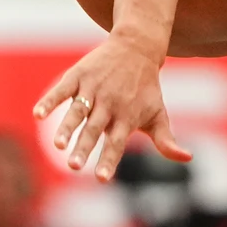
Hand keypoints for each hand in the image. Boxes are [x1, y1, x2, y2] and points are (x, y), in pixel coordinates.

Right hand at [33, 34, 190, 180]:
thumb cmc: (147, 89)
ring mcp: (93, 88)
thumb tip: (188, 159)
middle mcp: (110, 104)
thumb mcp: (158, 113)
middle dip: (85, 148)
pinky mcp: (79, 75)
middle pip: (95, 129)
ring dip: (67, 127)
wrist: (138, 48)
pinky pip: (62, 89)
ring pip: (78, 110)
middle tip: (73, 166)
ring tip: (58, 144)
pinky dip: (50, 100)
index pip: (117, 143)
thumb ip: (166, 140)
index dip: (109, 160)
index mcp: (127, 117)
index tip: (101, 179)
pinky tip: (39, 114)